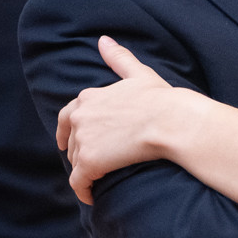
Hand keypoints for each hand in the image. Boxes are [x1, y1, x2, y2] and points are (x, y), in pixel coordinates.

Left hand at [56, 36, 193, 203]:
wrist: (171, 121)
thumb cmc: (161, 99)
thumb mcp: (138, 74)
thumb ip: (118, 58)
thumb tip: (103, 40)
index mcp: (89, 97)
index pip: (69, 115)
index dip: (68, 130)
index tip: (67, 141)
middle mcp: (81, 117)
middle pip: (72, 141)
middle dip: (80, 152)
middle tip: (89, 164)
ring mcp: (84, 140)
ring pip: (76, 162)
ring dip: (85, 171)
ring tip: (99, 180)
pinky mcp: (90, 163)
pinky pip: (79, 182)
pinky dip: (83, 191)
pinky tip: (91, 196)